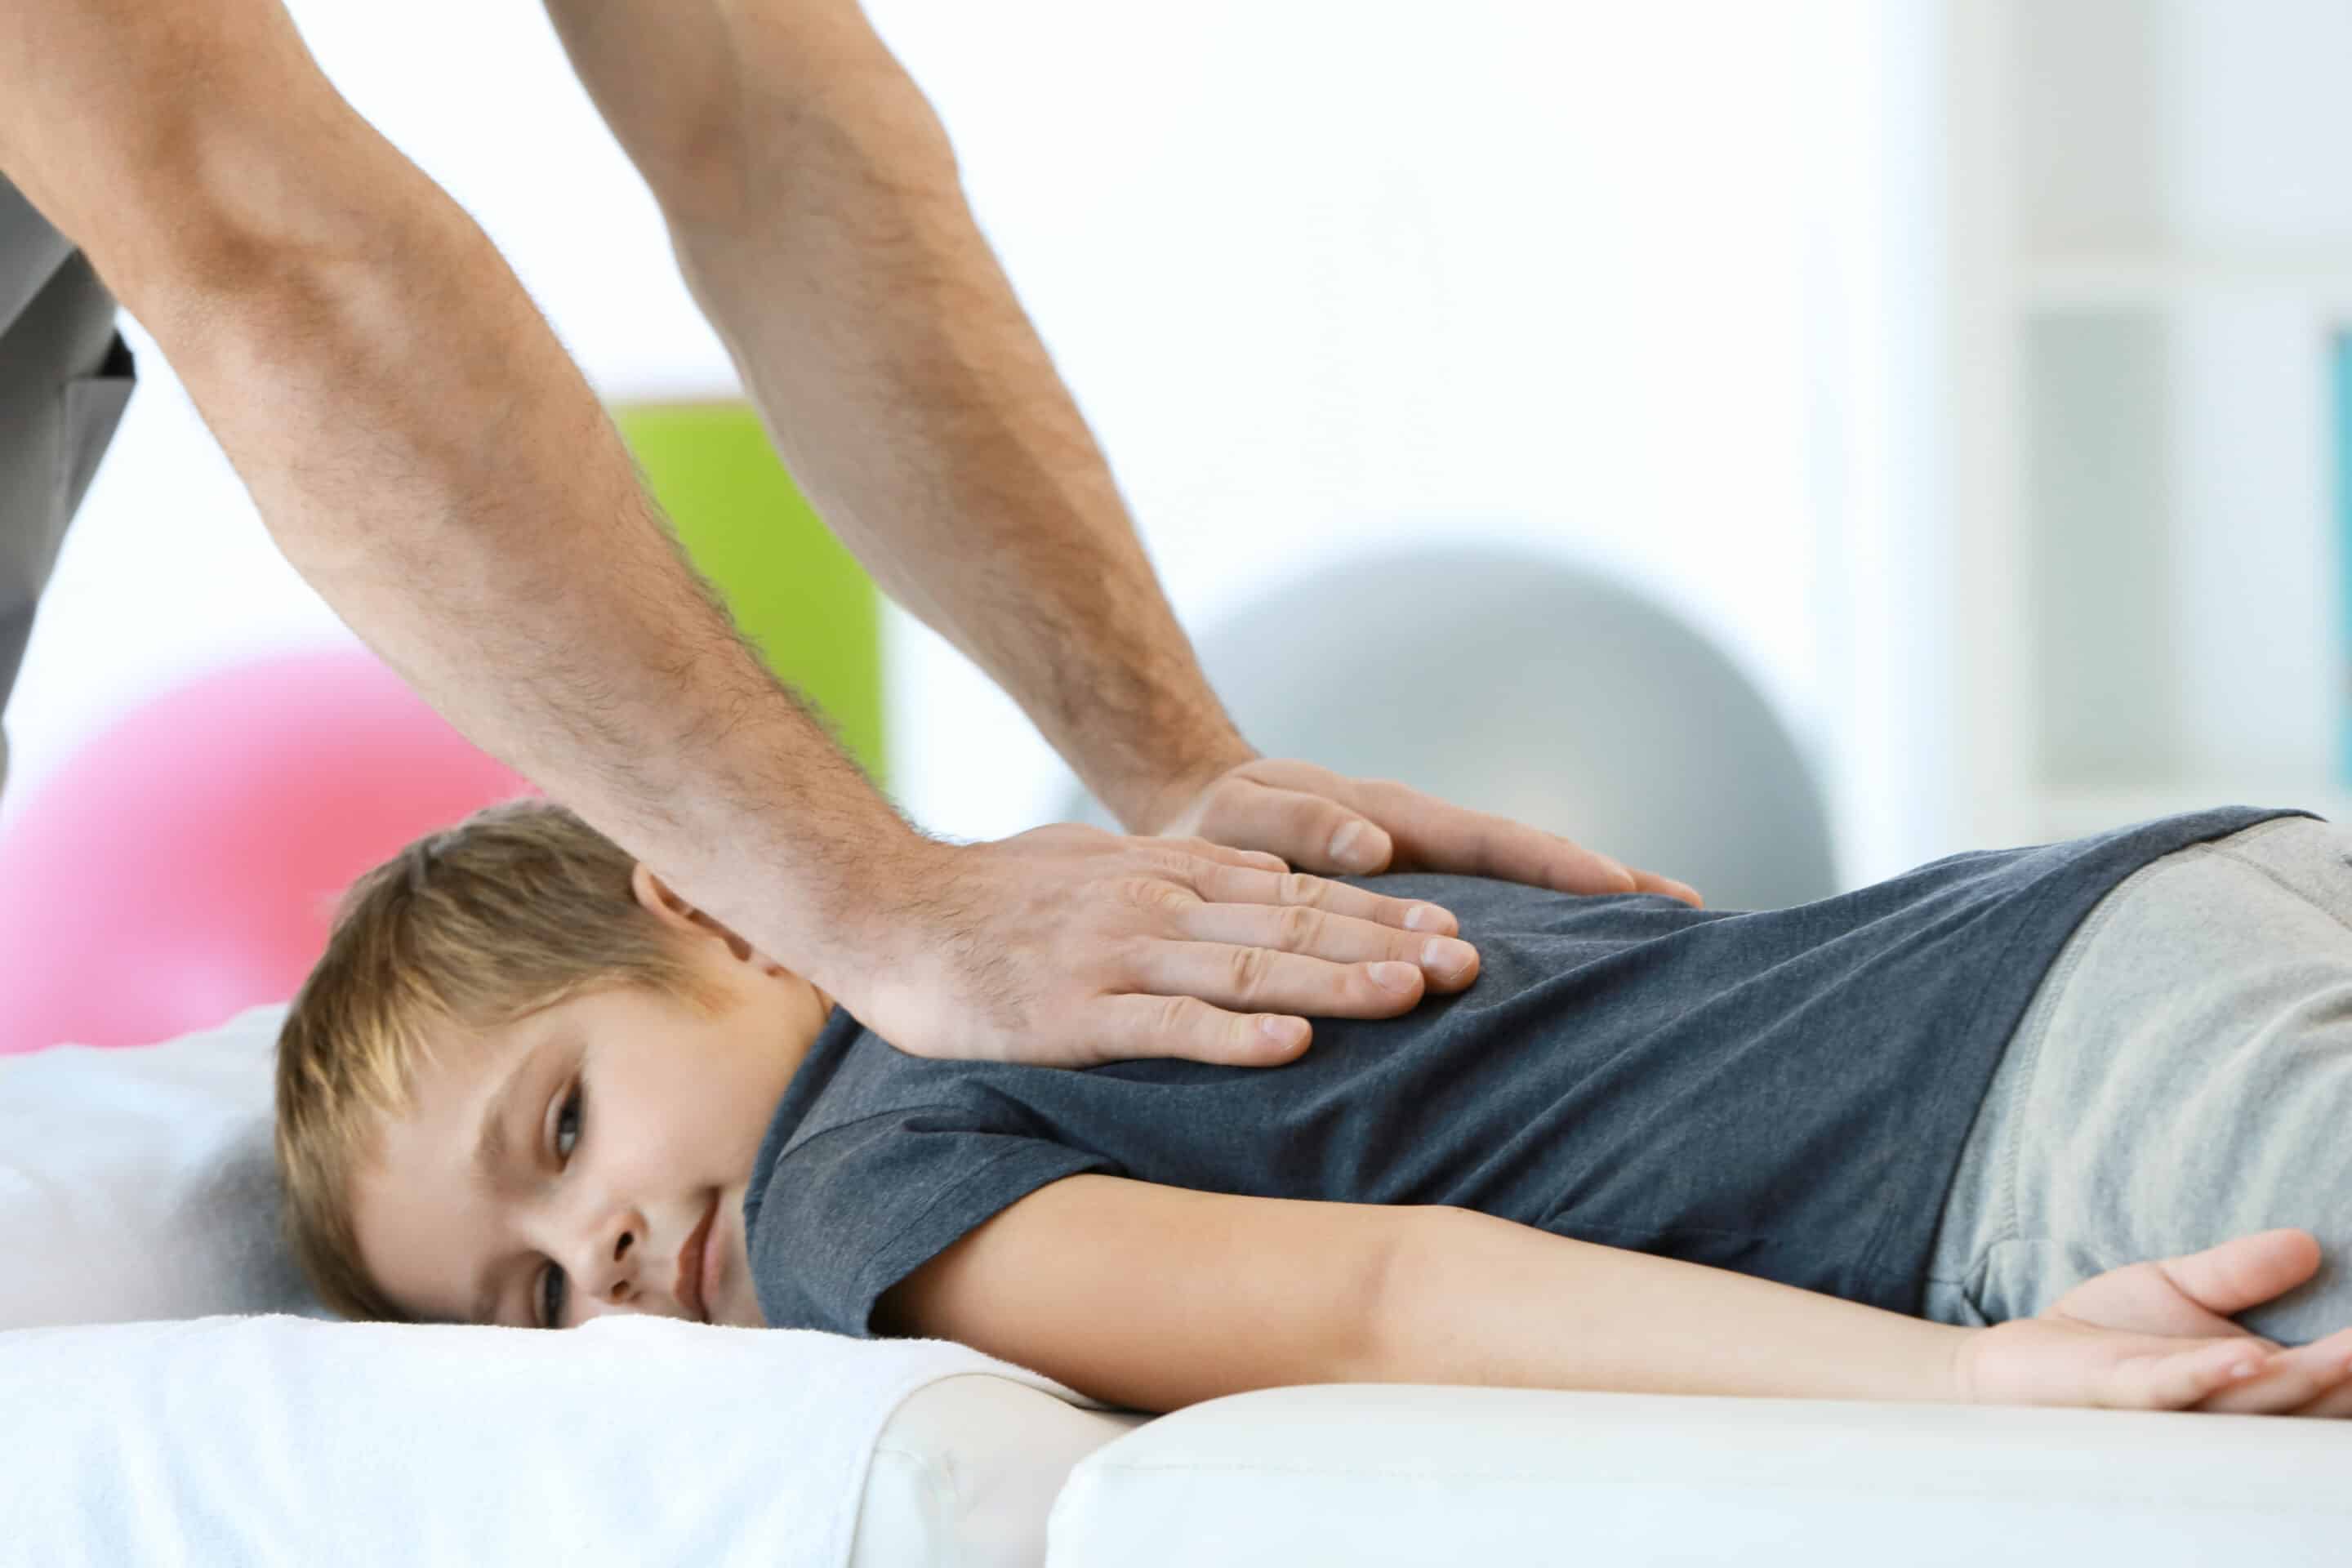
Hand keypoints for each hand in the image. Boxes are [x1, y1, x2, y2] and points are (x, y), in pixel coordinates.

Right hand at [843, 822, 1487, 1067]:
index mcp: (1166, 875)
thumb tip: (1259, 876)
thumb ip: (1178, 871)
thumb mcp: (1095, 863)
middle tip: (1471, 963)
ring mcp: (1116, 957)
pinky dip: (1233, 1037)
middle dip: (1388, 944)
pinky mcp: (1072, 1012)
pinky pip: (1166, 1026)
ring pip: (1247, 970)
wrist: (885, 910)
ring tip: (1412, 995)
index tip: (1455, 929)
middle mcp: (1156, 906)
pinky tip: (1291, 1049)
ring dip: (1337, 982)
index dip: (1381, 912)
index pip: (1296, 894)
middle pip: (1293, 926)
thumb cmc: (988, 899)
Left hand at [1140, 757, 1702, 907]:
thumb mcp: (1243, 812)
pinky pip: (1482, 922)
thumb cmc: (1219, 817)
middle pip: (1530, 865)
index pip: (1491, 841)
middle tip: (1688, 915)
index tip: (1623, 889)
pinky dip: (1531, 941)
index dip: (1556, 866)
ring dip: (1583, 921)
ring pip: (1516, 897)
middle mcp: (1425, 846)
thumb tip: (1375, 845)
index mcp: (1394, 817)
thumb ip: (1299, 826)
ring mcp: (1425, 878)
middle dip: (1607, 885)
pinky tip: (1570, 984)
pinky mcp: (1410, 910)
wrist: (1197, 818)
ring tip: (1661, 950)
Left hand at [1952, 1231, 2351, 1416]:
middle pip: (2305, 1402)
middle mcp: (2225, 1411)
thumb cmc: (2106, 1336)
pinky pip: (2173, 1390)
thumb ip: (2240, 1271)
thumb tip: (2309, 1243)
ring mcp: (2176, 1409)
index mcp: (2251, 1387)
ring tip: (2351, 1353)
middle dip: (2349, 1381)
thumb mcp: (2178, 1288)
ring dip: (2303, 1381)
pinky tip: (2245, 1358)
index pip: (2327, 1385)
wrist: (2017, 1362)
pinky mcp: (2122, 1396)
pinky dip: (2210, 1376)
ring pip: (2251, 1403)